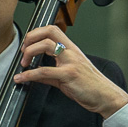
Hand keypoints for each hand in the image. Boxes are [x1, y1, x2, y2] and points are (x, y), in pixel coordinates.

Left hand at [13, 25, 127, 118]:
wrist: (105, 96)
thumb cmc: (91, 85)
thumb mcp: (68, 75)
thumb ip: (50, 74)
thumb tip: (34, 75)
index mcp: (71, 49)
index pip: (52, 30)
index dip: (36, 33)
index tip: (27, 44)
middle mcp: (71, 51)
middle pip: (48, 31)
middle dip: (31, 38)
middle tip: (23, 51)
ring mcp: (70, 61)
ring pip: (45, 46)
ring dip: (29, 53)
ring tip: (23, 64)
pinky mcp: (69, 74)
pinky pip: (44, 71)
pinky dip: (29, 74)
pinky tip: (22, 78)